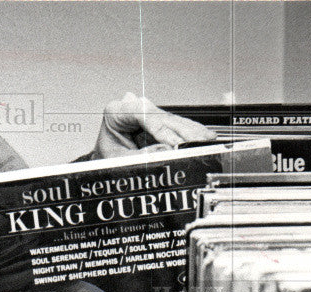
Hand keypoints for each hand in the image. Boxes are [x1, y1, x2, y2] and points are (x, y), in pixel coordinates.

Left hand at [90, 92, 216, 159]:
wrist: (104, 164)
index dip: (160, 128)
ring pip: (172, 120)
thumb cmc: (106, 161)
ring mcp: (146, 114)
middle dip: (181, 131)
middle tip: (196, 142)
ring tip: (206, 140)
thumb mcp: (118, 161)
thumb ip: (139, 157)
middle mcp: (132, 108)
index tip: (174, 143)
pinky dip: (190, 133)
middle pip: (160, 116)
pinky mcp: (157, 123)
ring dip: (191, 131)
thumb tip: (166, 150)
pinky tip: (204, 137)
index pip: (141, 112)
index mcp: (116, 112)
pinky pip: (176, 126)